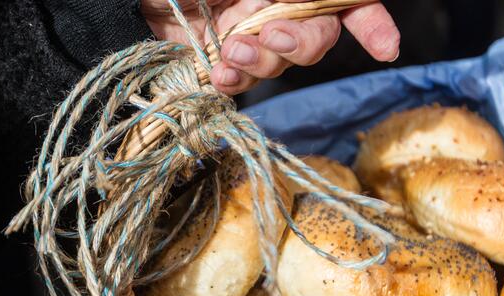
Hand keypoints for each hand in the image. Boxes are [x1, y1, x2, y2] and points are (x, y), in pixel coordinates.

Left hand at [141, 0, 399, 94]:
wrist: (118, 3)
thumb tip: (301, 3)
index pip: (342, 0)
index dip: (369, 20)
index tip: (384, 47)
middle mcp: (273, 4)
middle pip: (318, 34)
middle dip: (300, 43)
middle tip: (267, 39)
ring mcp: (250, 32)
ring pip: (286, 61)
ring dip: (263, 62)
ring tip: (229, 54)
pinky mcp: (225, 60)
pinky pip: (248, 81)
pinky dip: (237, 81)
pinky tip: (218, 73)